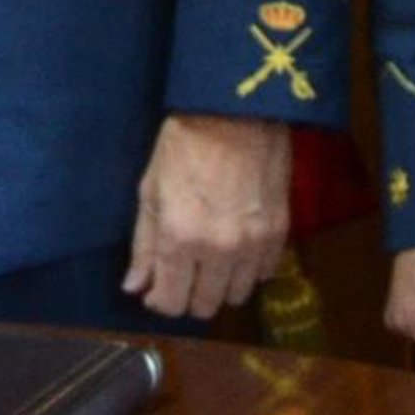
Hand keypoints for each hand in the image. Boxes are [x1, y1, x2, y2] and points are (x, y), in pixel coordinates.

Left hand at [123, 114, 290, 319]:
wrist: (236, 108)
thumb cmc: (185, 143)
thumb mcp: (151, 189)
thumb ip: (144, 245)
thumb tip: (134, 287)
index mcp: (180, 239)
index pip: (170, 303)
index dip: (159, 300)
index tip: (157, 287)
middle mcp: (218, 250)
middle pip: (204, 307)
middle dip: (189, 296)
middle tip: (184, 272)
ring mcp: (253, 243)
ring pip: (236, 295)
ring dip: (220, 284)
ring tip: (212, 259)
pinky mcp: (280, 231)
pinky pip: (265, 273)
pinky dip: (250, 269)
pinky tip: (239, 247)